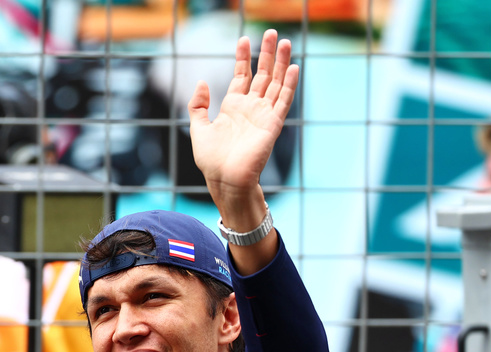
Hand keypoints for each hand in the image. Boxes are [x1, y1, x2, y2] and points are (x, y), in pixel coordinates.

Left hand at [189, 30, 298, 230]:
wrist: (224, 180)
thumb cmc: (211, 160)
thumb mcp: (198, 128)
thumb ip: (198, 106)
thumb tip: (203, 82)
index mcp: (233, 107)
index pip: (242, 75)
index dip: (243, 57)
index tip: (243, 38)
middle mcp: (251, 108)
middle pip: (262, 74)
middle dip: (266, 54)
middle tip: (270, 32)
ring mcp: (263, 115)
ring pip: (276, 83)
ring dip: (281, 63)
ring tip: (285, 42)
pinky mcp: (272, 125)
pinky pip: (283, 101)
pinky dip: (289, 85)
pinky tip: (293, 67)